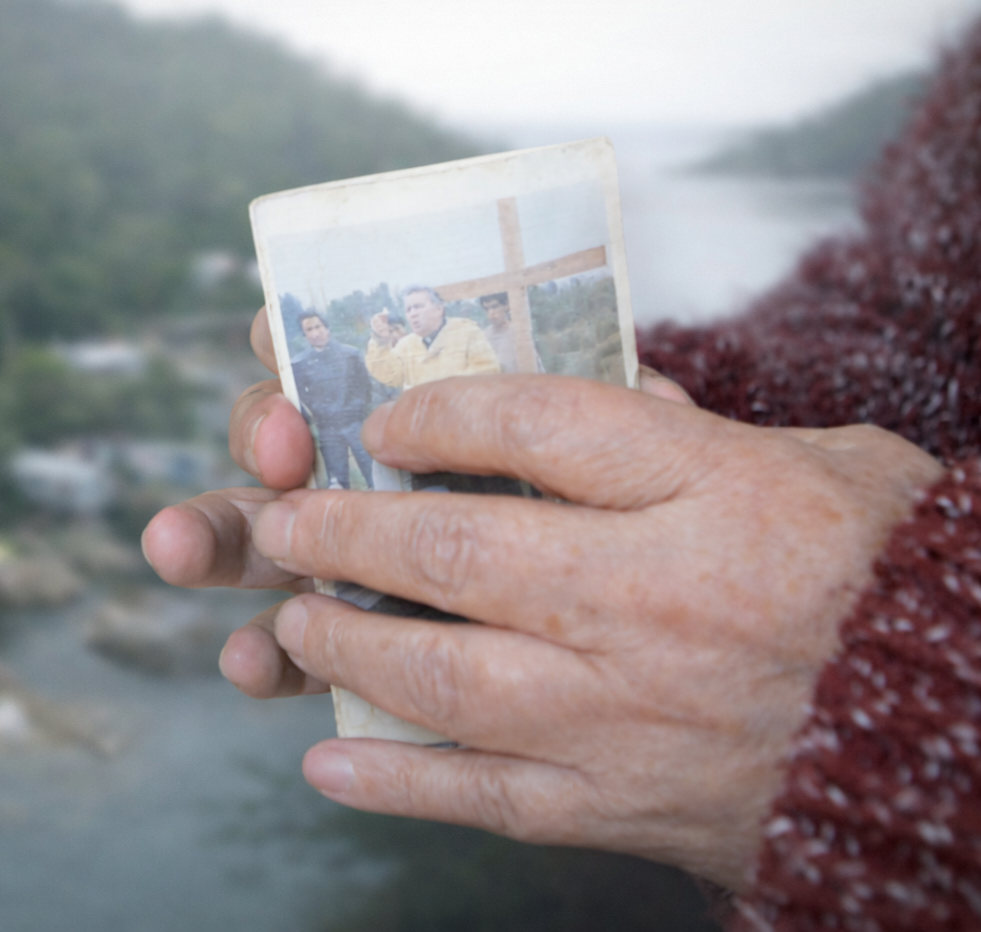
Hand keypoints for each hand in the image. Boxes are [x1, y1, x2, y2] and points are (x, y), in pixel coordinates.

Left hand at [141, 310, 941, 889]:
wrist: (959, 735)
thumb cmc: (886, 577)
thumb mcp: (819, 463)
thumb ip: (691, 428)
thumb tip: (593, 390)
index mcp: (715, 492)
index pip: (539, 426)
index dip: (437, 415)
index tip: (381, 418)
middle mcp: (657, 599)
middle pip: (458, 551)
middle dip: (344, 531)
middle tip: (281, 520)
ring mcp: (630, 713)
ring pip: (445, 674)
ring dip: (345, 644)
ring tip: (292, 621)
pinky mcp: (623, 804)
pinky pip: (484, 795)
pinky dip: (394, 781)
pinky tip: (326, 764)